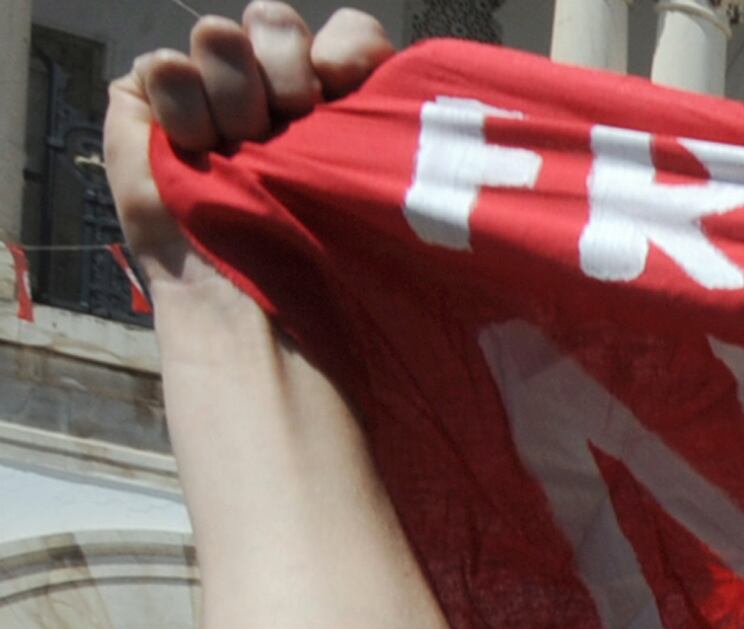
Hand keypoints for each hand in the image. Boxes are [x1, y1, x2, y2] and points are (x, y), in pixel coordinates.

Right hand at [106, 8, 390, 286]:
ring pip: (219, 35)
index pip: (349, 34)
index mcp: (337, 108)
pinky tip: (194, 154)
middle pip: (274, 20)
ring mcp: (210, 97)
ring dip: (234, 94)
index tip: (343, 87)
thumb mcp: (386, 203)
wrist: (257, 310)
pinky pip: (163, 66)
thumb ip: (395, 139)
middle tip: (290, 121)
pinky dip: (181, 107)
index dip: (347, 48)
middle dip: (284, 65)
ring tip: (239, 151)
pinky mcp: (151, 107)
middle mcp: (273, 94)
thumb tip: (419, 102)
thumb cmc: (330, 272)